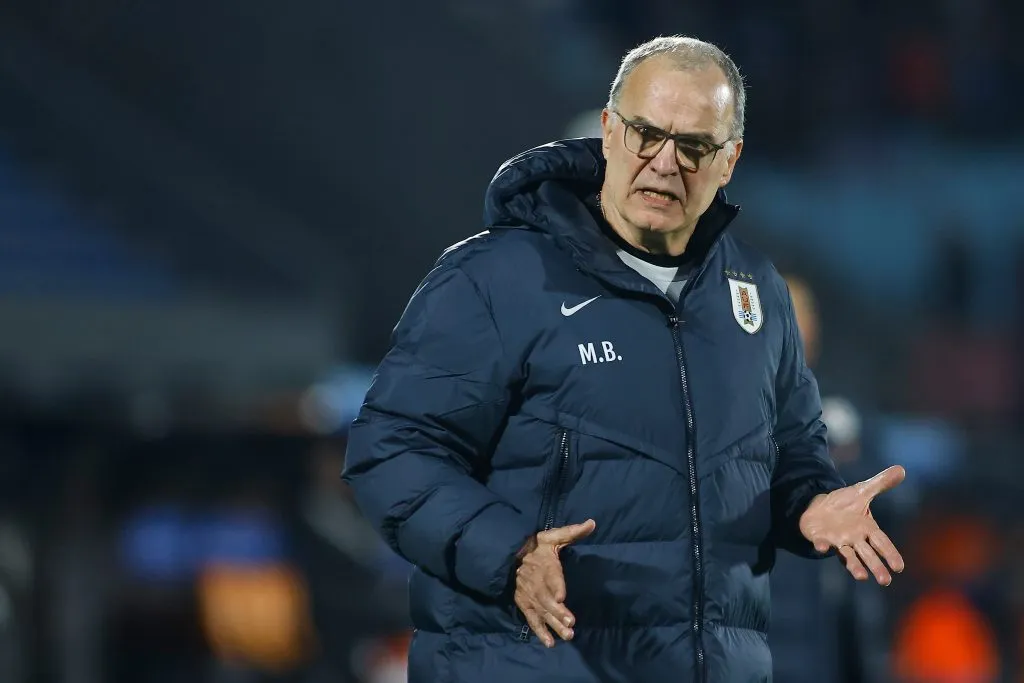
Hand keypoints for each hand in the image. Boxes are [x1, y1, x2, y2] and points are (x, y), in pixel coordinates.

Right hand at [514, 519, 595, 647]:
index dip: (556, 586)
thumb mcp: (552, 536)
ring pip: (542, 611)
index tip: (561, 597)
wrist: (509, 555)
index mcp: (544, 564)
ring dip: (553, 624)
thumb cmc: (536, 546)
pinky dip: (539, 631)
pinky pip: (532, 619)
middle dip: (558, 612)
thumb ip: (571, 532)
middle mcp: (536, 582)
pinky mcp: (524, 604)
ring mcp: (529, 595)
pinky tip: (549, 643)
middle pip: (547, 599)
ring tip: (567, 635)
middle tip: (570, 624)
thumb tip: (592, 523)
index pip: (551, 575)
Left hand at [799, 466, 905, 585]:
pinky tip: (822, 548)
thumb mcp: (862, 490)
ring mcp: (839, 541)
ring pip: (849, 557)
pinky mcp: (822, 539)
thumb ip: (880, 483)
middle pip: (868, 555)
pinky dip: (822, 546)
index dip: (890, 553)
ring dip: (854, 567)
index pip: (882, 543)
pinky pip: (822, 544)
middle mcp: (855, 539)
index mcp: (867, 529)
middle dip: (876, 567)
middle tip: (885, 581)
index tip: (899, 567)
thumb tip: (901, 469)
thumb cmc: (844, 505)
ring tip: (862, 577)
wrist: (818, 507)